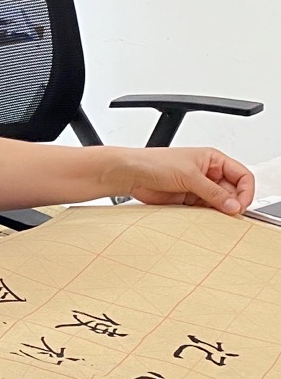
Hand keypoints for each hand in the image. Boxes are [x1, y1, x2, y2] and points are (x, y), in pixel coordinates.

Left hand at [116, 147, 254, 213]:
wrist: (131, 174)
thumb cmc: (154, 162)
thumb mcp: (189, 175)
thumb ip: (213, 192)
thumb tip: (234, 205)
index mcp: (213, 160)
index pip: (242, 176)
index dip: (246, 191)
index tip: (241, 204)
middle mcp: (208, 173)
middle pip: (234, 192)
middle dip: (233, 203)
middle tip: (230, 214)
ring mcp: (199, 187)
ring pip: (221, 203)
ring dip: (220, 211)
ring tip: (215, 216)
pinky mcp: (190, 200)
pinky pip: (207, 211)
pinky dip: (208, 216)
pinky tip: (205, 218)